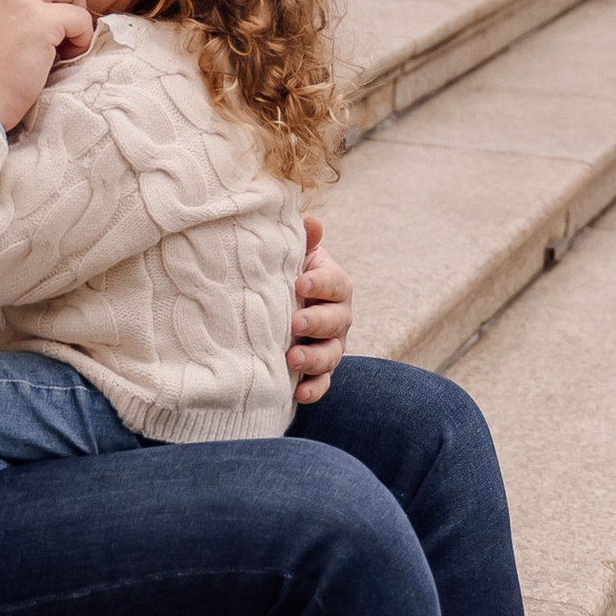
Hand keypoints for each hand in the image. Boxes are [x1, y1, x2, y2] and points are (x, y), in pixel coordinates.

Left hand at [288, 214, 352, 406]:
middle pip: (337, 321)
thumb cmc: (287, 276)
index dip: (321, 283)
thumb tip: (311, 221)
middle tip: (295, 323)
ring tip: (292, 359)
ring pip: (331, 355)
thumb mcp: (292, 256)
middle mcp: (338, 316)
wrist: (278, 305)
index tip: (300, 282)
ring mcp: (331, 346)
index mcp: (333, 285)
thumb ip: (302, 242)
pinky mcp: (319, 371)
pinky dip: (313, 390)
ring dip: (314, 359)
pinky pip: (323, 384)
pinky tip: (297, 394)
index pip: (336, 283)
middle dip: (317, 322)